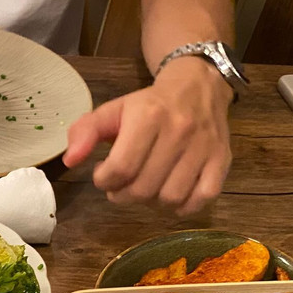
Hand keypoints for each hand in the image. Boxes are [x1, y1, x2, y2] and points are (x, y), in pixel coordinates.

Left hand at [62, 57, 233, 214]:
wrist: (198, 86)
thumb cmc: (149, 104)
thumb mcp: (113, 110)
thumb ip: (85, 132)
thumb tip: (70, 160)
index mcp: (148, 117)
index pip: (120, 168)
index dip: (104, 181)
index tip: (103, 174)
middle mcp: (179, 131)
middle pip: (143, 188)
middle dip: (123, 194)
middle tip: (121, 185)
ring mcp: (203, 147)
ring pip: (170, 198)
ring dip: (150, 202)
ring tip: (144, 187)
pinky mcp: (222, 160)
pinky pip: (201, 200)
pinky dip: (182, 206)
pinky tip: (169, 194)